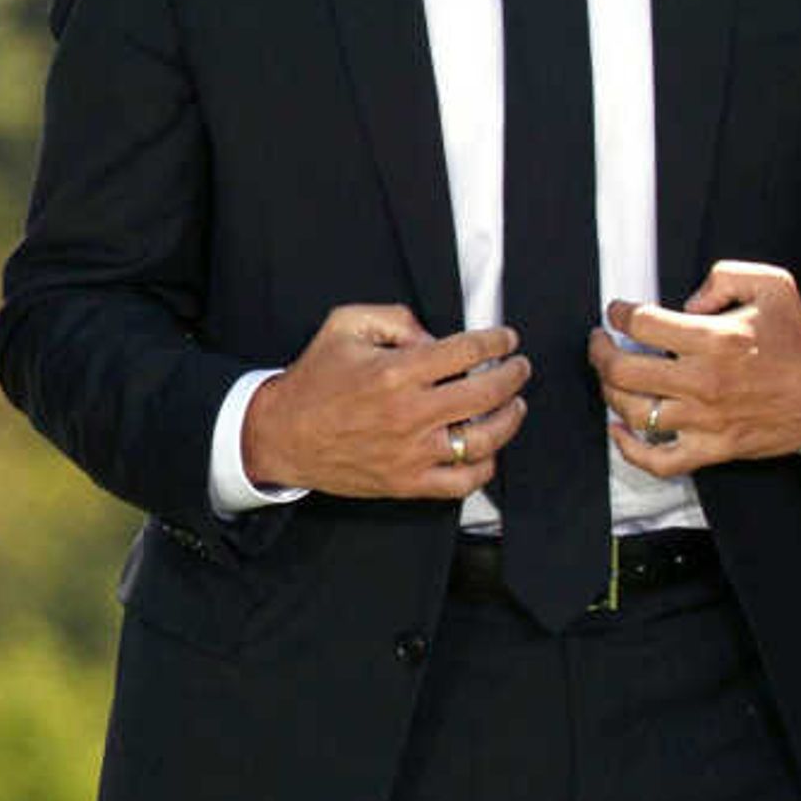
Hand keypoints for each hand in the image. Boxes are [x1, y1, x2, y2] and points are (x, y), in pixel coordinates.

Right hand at [239, 304, 526, 500]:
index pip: (467, 351)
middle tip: (519, 368)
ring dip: (509, 419)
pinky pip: (463, 481)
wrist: (281, 435)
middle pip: (486, 393)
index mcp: (395, 371)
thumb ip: (394, 318)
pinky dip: (484, 465)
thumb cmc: (313, 380)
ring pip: (484, 439)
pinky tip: (486, 449)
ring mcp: (411, 452)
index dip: (497, 342)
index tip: (507, 340)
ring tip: (514, 406)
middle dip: (514, 375)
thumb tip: (435, 337)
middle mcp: (409, 412)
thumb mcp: (343, 326)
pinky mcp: (406, 482)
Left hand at [596, 261, 800, 474]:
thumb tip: (685, 301)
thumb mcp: (772, 285)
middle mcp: (705, 382)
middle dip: (600, 352)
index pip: (642, 324)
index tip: (617, 312)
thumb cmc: (797, 338)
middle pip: (623, 371)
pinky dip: (630, 449)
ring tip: (610, 377)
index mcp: (716, 339)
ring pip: (634, 412)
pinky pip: (659, 460)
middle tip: (600, 342)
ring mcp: (706, 420)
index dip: (619, 314)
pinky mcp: (714, 449)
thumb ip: (724, 276)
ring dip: (609, 393)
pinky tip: (619, 429)